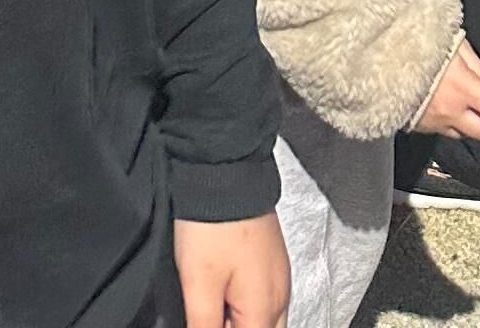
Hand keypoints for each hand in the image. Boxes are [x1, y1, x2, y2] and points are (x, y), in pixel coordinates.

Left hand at [175, 213, 288, 327]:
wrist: (226, 168)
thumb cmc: (212, 225)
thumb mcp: (198, 282)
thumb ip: (203, 325)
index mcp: (265, 309)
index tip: (204, 318)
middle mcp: (280, 298)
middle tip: (208, 315)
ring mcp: (279, 277)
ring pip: (267, 321)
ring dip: (243, 321)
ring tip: (214, 305)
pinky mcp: (272, 261)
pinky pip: (266, 300)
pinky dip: (247, 308)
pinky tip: (225, 294)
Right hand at [411, 37, 479, 140]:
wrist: (372, 52)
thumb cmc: (413, 39)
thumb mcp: (453, 41)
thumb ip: (479, 68)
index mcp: (462, 89)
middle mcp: (450, 111)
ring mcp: (432, 122)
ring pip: (462, 134)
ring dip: (466, 121)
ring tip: (456, 98)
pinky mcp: (416, 126)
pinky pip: (439, 130)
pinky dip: (444, 120)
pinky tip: (436, 100)